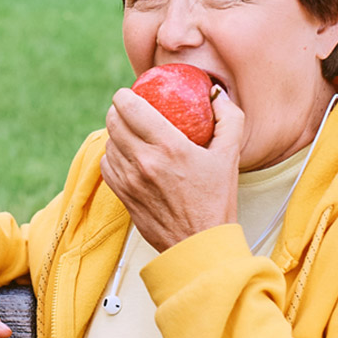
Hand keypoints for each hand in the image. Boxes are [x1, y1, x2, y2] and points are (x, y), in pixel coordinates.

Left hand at [100, 85, 243, 252]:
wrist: (199, 244)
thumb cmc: (217, 199)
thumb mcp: (231, 154)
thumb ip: (228, 118)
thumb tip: (215, 94)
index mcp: (170, 147)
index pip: (130, 108)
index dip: (124, 96)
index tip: (130, 94)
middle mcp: (144, 161)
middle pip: (113, 121)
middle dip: (118, 111)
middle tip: (130, 110)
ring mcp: (129, 180)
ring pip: (108, 143)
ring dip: (116, 134)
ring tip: (131, 133)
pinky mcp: (122, 195)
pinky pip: (106, 165)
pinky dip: (113, 156)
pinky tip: (127, 156)